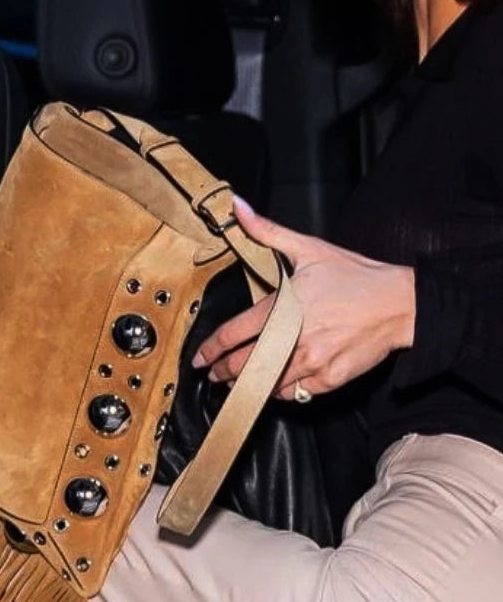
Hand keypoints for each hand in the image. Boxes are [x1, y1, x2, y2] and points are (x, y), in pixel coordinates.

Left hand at [192, 197, 415, 399]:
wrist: (401, 303)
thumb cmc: (356, 276)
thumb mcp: (310, 248)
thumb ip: (268, 232)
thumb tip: (238, 208)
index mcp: (283, 308)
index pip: (233, 334)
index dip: (211, 349)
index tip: (200, 358)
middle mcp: (293, 338)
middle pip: (243, 364)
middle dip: (222, 372)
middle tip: (213, 374)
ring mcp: (311, 361)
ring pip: (266, 382)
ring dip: (248, 384)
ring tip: (237, 382)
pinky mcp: (328, 379)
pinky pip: (294, 393)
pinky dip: (280, 391)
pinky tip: (273, 385)